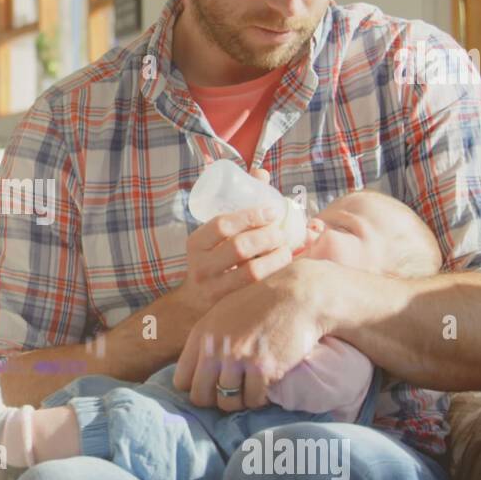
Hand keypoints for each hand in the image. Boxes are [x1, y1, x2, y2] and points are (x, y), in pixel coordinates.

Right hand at [174, 167, 291, 318]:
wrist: (194, 303)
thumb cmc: (212, 258)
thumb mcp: (213, 235)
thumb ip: (236, 205)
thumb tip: (260, 173)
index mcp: (195, 243)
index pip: (222, 225)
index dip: (250, 216)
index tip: (272, 210)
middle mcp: (200, 266)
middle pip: (239, 247)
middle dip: (267, 236)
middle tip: (282, 232)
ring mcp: (214, 289)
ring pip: (251, 272)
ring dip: (275, 258)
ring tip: (287, 249)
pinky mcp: (229, 307)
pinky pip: (258, 291)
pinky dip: (276, 277)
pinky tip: (286, 268)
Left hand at [174, 257, 331, 410]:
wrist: (297, 295)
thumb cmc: (261, 302)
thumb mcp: (222, 312)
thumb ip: (206, 340)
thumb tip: (195, 370)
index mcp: (201, 334)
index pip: (181, 380)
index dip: (195, 387)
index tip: (209, 386)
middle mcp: (215, 348)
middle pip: (200, 397)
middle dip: (214, 400)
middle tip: (229, 393)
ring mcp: (239, 359)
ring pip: (227, 402)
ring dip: (238, 401)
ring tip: (248, 389)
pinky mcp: (263, 369)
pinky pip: (254, 400)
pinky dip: (259, 399)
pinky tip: (264, 386)